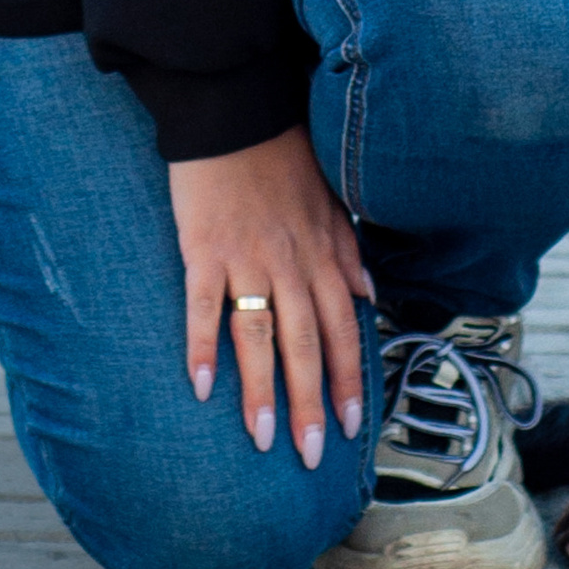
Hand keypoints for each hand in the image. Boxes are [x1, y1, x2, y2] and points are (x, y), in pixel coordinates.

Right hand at [168, 127, 373, 468]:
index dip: (348, 380)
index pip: (342, 329)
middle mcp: (291, 263)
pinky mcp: (205, 251)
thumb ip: (347, 253)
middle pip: (306, 344)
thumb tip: (368, 294)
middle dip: (310, 403)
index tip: (351, 426)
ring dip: (262, 390)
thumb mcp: (330, 202)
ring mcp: (247, 259)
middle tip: (309, 454)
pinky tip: (200, 388)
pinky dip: (202, 347)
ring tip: (261, 439)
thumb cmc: (283, 159)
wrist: (238, 113)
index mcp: (322, 255)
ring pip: (260, 336)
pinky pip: (204, 307)